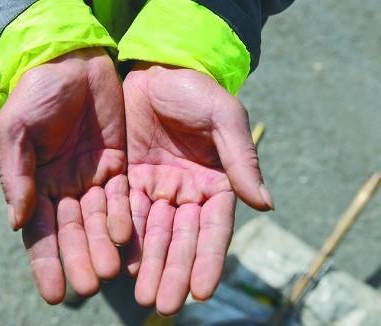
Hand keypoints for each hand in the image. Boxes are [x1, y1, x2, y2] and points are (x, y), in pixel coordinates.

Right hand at [0, 48, 130, 302]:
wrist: (71, 62)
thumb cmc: (36, 93)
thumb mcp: (16, 130)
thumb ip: (15, 175)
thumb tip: (16, 222)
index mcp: (35, 183)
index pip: (40, 232)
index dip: (46, 262)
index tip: (55, 292)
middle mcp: (64, 187)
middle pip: (72, 232)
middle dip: (79, 259)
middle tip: (88, 286)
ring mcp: (92, 178)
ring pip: (98, 220)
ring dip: (103, 246)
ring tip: (109, 271)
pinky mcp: (118, 165)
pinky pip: (122, 196)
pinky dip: (123, 217)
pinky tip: (126, 237)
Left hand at [123, 63, 273, 314]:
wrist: (157, 69)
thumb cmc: (196, 91)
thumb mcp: (224, 118)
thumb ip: (241, 160)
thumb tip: (266, 205)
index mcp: (216, 182)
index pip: (214, 228)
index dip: (208, 259)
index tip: (202, 290)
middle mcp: (187, 192)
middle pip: (181, 239)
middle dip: (173, 271)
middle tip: (164, 304)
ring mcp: (157, 188)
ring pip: (153, 233)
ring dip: (149, 265)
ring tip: (142, 296)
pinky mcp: (129, 179)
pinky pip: (126, 212)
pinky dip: (125, 238)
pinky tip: (122, 263)